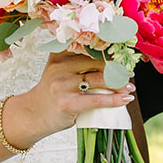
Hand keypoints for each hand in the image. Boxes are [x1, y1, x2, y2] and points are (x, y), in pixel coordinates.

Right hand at [1, 52, 133, 148]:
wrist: (33, 115)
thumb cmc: (51, 93)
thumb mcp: (58, 70)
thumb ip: (77, 62)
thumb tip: (112, 59)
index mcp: (60, 54)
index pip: (90, 48)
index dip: (110, 51)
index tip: (124, 54)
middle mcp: (60, 67)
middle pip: (98, 63)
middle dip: (117, 68)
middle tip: (129, 73)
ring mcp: (62, 85)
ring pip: (100, 80)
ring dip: (120, 84)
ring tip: (129, 88)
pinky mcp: (67, 103)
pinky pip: (97, 100)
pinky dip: (114, 100)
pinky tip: (125, 99)